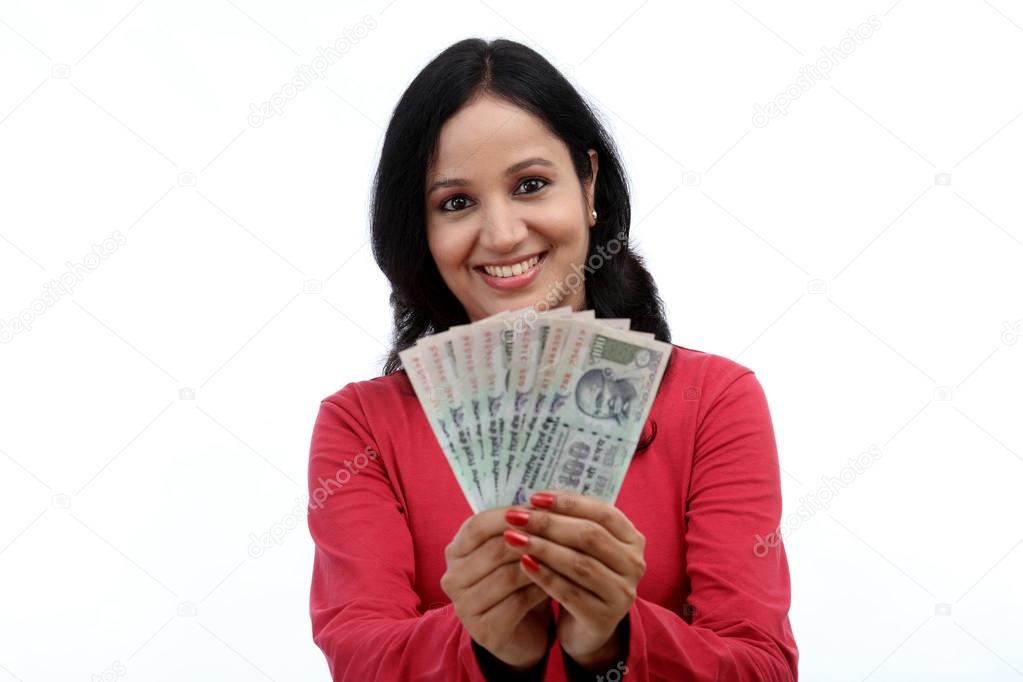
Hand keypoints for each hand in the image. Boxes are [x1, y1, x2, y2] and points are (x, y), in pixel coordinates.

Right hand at [442, 506, 553, 670]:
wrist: (521, 633)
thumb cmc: (518, 583)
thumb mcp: (513, 551)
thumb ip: (518, 528)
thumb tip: (542, 499)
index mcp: (455, 552)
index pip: (478, 525)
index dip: (510, 515)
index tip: (542, 508)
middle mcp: (452, 578)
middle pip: (495, 549)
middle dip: (532, 538)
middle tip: (562, 532)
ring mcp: (465, 607)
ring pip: (509, 575)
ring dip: (540, 564)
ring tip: (565, 555)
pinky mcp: (484, 631)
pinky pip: (518, 602)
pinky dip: (541, 589)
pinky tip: (560, 583)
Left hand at [501, 490, 645, 669]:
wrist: (587, 628)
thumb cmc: (582, 577)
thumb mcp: (583, 548)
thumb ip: (570, 522)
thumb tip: (537, 497)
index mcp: (632, 539)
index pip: (602, 512)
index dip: (568, 502)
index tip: (535, 497)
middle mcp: (633, 565)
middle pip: (589, 536)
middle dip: (549, 523)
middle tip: (516, 516)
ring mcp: (622, 594)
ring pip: (579, 564)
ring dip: (542, 548)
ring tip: (514, 538)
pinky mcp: (603, 618)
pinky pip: (569, 593)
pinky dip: (544, 576)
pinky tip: (523, 564)